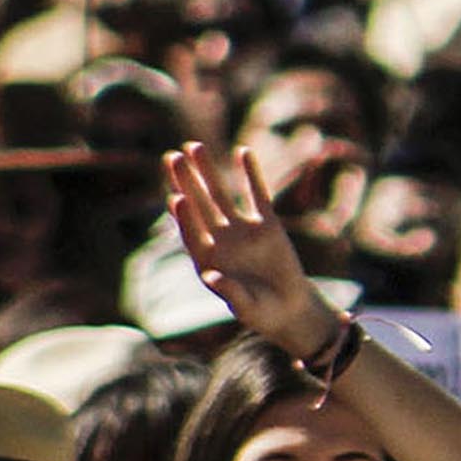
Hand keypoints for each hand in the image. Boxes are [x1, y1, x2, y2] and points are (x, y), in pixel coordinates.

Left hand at [163, 143, 339, 360]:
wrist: (288, 308)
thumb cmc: (262, 313)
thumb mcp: (246, 308)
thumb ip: (230, 293)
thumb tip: (212, 277)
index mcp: (207, 260)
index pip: (191, 233)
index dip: (183, 217)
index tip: (176, 198)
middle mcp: (219, 240)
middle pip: (198, 205)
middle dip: (186, 182)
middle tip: (173, 157)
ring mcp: (241, 230)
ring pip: (220, 195)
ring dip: (207, 172)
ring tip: (194, 146)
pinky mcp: (266, 224)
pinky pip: (257, 195)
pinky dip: (251, 174)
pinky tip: (243, 152)